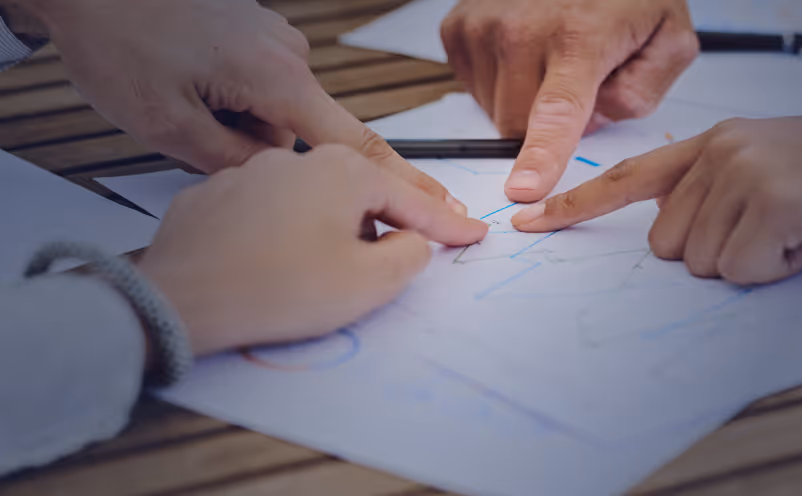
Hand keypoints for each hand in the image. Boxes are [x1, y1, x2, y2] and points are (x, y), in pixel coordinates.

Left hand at [23, 0, 464, 211]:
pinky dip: (232, 102)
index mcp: (279, 79)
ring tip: (184, 102)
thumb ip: (238, 162)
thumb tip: (277, 170)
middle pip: (304, 134)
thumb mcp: (169, 127)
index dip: (403, 184)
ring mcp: (271, 41)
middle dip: (258, 148)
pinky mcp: (253, 37)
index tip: (441, 208)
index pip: (360, 147)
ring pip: (276, 114)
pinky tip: (190, 86)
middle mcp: (287, 55)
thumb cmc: (118, 45)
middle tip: (198, 131)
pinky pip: (260, 89)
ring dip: (238, 126)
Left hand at [137, 146, 488, 356]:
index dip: (446, 222)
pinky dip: (285, 227)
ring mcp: (250, 172)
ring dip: (334, 221)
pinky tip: (279, 255)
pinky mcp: (215, 195)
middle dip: (392, 215)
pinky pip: (267, 208)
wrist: (180, 298)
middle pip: (361, 188)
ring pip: (311, 195)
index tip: (471, 233)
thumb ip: (409, 256)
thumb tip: (412, 242)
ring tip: (335, 256)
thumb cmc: (279, 289)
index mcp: (342, 170)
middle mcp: (296, 156)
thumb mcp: (367, 283)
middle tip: (417, 237)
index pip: (410, 199)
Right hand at [441, 0, 698, 202]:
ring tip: (547, 57)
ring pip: (493, 110)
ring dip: (520, 100)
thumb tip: (591, 121)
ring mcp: (482, 26)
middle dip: (543, 122)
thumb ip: (643, 92)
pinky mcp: (458, 27)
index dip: (541, 156)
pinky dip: (497, 80)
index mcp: (579, 36)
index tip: (523, 189)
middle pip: (516, 126)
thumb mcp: (668, 38)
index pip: (557, 111)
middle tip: (574, 79)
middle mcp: (520, 29)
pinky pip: (474, 87)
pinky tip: (521, 52)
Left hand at [511, 117, 801, 284]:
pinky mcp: (769, 198)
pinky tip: (801, 237)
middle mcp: (716, 152)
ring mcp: (741, 172)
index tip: (528, 220)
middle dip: (713, 251)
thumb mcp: (757, 171)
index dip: (574, 203)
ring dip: (748, 260)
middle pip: (665, 244)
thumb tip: (670, 243)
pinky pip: (738, 270)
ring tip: (790, 227)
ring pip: (700, 262)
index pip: (624, 177)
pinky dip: (772, 268)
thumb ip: (704, 196)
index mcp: (707, 146)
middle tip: (766, 228)